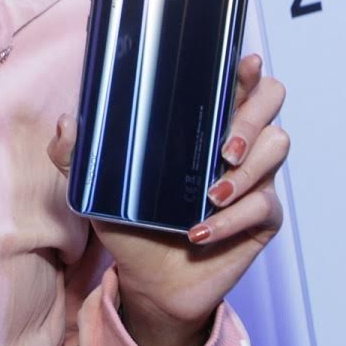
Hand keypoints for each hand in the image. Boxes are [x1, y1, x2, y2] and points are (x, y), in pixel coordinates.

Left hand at [47, 54, 288, 345]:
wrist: (148, 281)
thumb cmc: (130, 225)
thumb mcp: (97, 190)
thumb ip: (74, 156)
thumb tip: (68, 123)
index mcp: (202, 122)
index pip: (236, 81)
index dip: (247, 68)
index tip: (245, 64)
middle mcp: (236, 141)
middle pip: (272, 100)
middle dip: (254, 114)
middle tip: (226, 146)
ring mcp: (254, 177)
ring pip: (277, 146)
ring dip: (246, 170)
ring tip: (211, 195)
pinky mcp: (261, 218)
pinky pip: (264, 205)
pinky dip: (231, 220)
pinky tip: (200, 232)